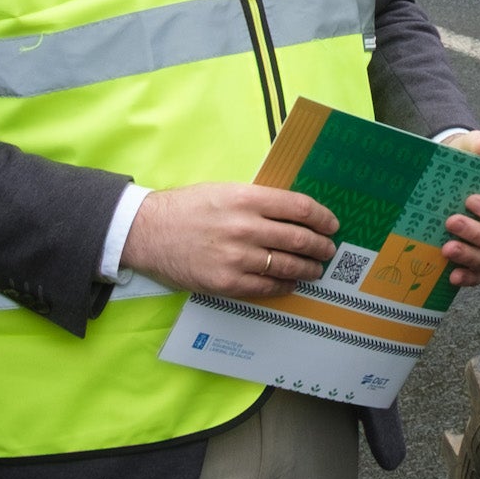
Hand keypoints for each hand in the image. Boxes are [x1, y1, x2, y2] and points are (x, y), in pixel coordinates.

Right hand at [122, 182, 338, 298]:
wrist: (146, 232)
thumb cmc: (187, 208)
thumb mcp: (227, 191)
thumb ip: (261, 201)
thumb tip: (296, 213)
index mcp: (248, 199)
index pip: (301, 208)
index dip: (323, 218)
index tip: (332, 225)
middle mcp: (245, 227)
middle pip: (300, 239)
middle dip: (321, 247)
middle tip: (329, 250)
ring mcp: (236, 257)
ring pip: (287, 265)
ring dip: (308, 269)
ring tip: (316, 269)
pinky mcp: (226, 282)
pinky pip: (266, 287)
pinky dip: (284, 286)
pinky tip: (291, 284)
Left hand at [437, 131, 479, 288]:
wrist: (450, 180)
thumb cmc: (467, 163)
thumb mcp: (472, 149)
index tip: (470, 200)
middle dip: (478, 234)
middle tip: (450, 222)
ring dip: (471, 258)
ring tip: (445, 249)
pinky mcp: (478, 260)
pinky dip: (469, 278)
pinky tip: (452, 276)